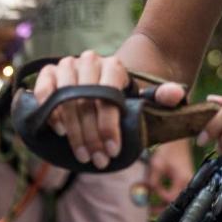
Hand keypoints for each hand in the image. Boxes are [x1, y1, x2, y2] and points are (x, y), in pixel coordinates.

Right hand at [33, 50, 186, 169]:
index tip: (113, 151)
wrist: (104, 80)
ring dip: (72, 130)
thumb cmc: (124, 96)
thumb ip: (161, 96)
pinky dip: (49, 111)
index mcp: (114, 67)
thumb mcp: (144, 97)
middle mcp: (90, 61)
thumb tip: (177, 93)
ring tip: (81, 154)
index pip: (108, 98)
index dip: (109, 127)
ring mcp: (68, 65)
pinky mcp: (50, 72)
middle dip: (91, 136)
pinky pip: (44, 90)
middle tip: (98, 160)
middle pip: (86, 102)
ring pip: (65, 99)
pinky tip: (59, 131)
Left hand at [146, 138, 194, 201]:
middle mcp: (188, 182)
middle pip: (175, 202)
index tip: (149, 194)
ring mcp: (187, 181)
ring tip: (152, 201)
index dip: (158, 198)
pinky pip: (176, 191)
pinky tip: (158, 191)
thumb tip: (146, 195)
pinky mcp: (185, 178)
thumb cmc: (169, 148)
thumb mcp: (157, 165)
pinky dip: (166, 193)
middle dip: (161, 207)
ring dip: (163, 200)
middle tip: (149, 209)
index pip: (170, 199)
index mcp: (183, 180)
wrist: (177, 138)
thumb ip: (152, 182)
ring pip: (175, 197)